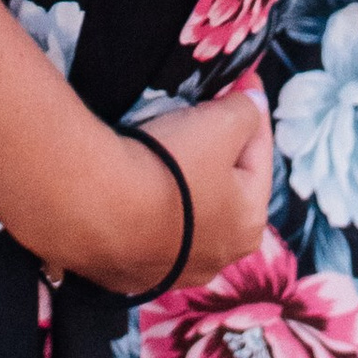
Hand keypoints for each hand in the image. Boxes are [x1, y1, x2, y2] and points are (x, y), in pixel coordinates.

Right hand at [77, 83, 270, 296]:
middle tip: (204, 117)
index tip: (243, 81)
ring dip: (183, 187)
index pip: (259, 152)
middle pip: (224, 189)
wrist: (99, 208)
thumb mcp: (221, 123)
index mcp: (249, 223)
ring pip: (185, 215)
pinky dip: (147, 209)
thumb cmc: (173, 165)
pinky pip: (146, 232)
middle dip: (220, 152)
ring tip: (166, 153)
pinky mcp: (129, 275)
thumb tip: (254, 103)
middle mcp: (217, 259)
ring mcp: (171, 273)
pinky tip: (135, 188)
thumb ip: (247, 110)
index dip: (251, 112)